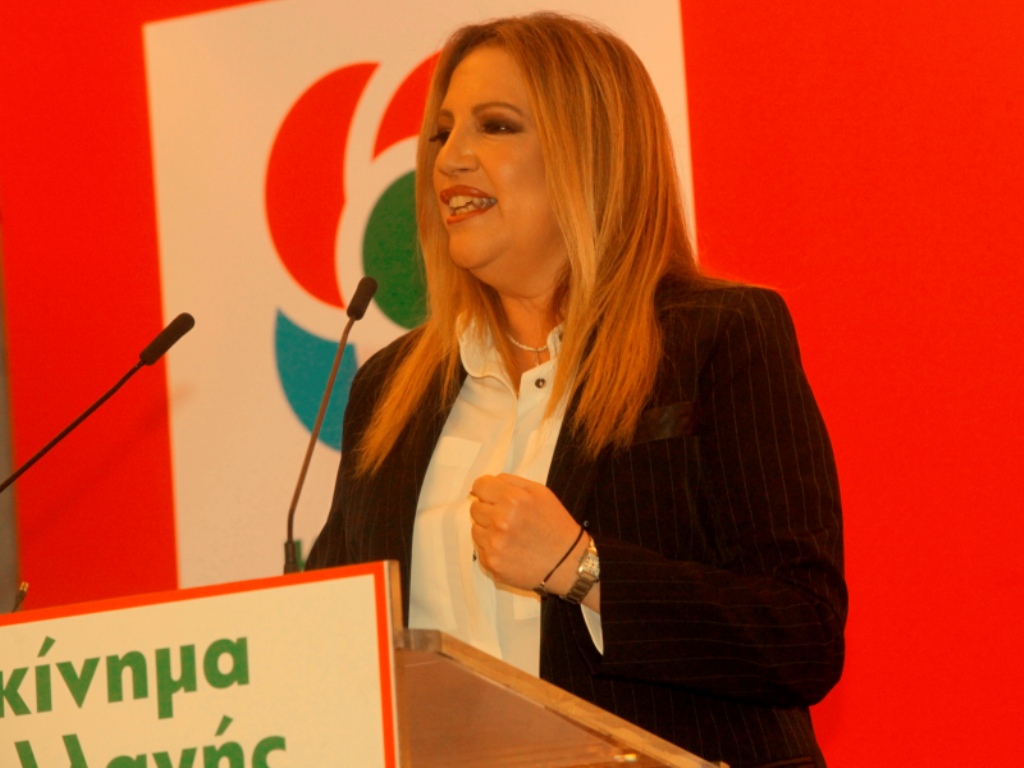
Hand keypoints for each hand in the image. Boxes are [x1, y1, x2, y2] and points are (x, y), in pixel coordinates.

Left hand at [469, 473, 582, 591]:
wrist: (567, 562)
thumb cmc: (555, 524)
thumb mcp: (540, 492)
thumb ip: (510, 482)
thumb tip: (482, 484)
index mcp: (512, 499)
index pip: (480, 486)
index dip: (486, 490)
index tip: (492, 496)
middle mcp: (500, 521)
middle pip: (475, 508)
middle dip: (488, 510)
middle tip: (508, 518)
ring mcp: (494, 544)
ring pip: (475, 529)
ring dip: (488, 530)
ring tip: (510, 536)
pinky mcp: (492, 563)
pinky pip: (480, 549)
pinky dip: (492, 548)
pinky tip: (510, 550)